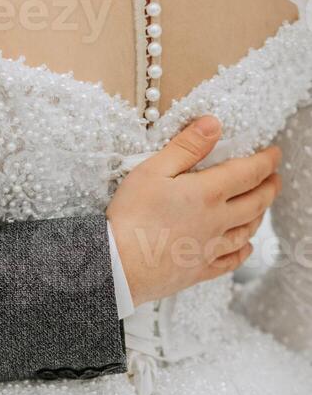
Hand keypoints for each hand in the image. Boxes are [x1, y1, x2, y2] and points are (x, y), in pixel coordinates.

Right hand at [107, 115, 281, 306]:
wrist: (118, 265)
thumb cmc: (130, 217)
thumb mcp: (153, 170)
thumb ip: (186, 146)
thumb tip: (213, 125)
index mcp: (207, 193)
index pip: (249, 172)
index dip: (266, 161)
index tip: (274, 154)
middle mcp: (217, 221)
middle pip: (256, 202)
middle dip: (270, 187)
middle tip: (275, 178)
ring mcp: (210, 248)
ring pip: (247, 231)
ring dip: (260, 216)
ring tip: (262, 207)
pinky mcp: (199, 270)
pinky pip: (231, 261)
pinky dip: (243, 252)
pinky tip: (245, 247)